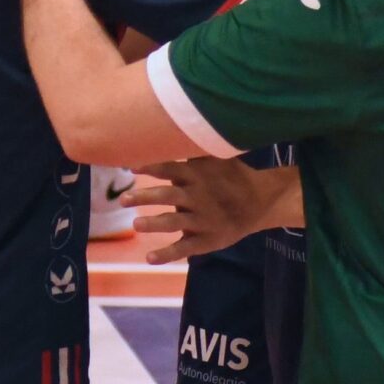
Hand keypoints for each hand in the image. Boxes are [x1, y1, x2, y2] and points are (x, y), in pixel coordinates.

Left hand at [132, 159, 301, 264]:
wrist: (260, 202)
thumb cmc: (231, 176)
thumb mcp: (216, 158)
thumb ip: (193, 150)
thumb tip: (171, 125)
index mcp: (197, 176)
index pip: (171, 169)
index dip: (152, 167)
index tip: (130, 167)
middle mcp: (197, 197)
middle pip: (169, 196)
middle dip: (146, 197)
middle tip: (123, 200)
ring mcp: (201, 220)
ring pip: (175, 222)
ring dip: (154, 224)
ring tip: (136, 225)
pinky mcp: (205, 240)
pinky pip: (184, 247)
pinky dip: (167, 253)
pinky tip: (149, 258)